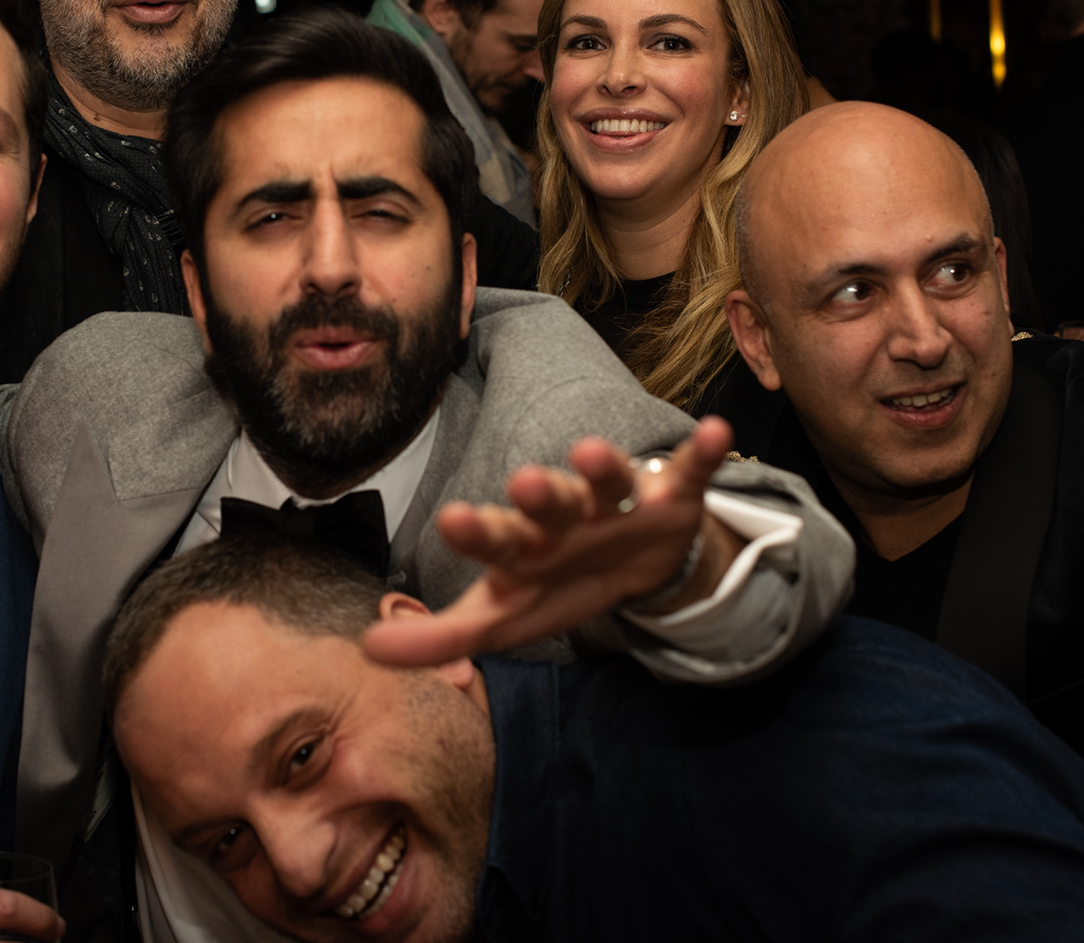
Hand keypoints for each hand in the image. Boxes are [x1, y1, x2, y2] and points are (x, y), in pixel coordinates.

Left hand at [363, 416, 742, 666]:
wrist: (637, 567)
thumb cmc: (556, 583)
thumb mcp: (503, 616)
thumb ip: (441, 637)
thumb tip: (366, 649)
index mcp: (524, 543)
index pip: (495, 536)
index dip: (475, 531)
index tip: (449, 520)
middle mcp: (566, 514)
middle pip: (550, 500)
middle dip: (539, 494)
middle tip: (522, 483)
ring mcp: (618, 503)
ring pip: (610, 478)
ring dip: (604, 465)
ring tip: (593, 453)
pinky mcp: (670, 497)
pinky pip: (686, 472)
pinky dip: (701, 455)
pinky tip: (717, 433)